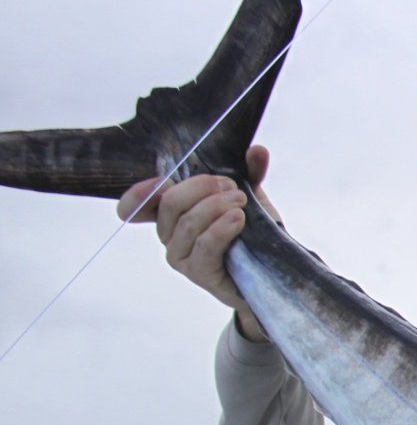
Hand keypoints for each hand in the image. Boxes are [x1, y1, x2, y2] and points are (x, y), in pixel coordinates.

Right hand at [117, 144, 277, 340]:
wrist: (273, 274)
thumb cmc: (251, 235)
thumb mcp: (249, 199)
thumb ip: (249, 173)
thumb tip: (257, 150)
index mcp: (171, 215)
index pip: (136, 205)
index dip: (138, 193)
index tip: (163, 181)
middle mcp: (170, 236)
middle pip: (170, 203)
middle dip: (201, 188)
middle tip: (231, 188)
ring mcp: (182, 257)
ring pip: (187, 224)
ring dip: (215, 207)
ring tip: (240, 202)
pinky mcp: (200, 274)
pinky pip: (204, 247)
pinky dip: (220, 229)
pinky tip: (237, 219)